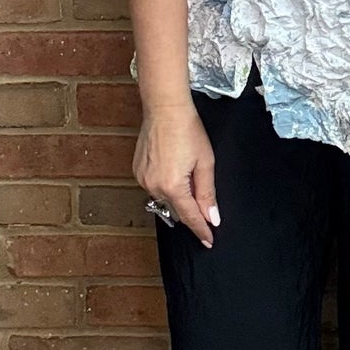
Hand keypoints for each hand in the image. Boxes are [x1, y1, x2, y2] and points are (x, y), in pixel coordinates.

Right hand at [132, 100, 219, 248]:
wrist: (165, 109)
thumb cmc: (188, 131)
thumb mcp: (205, 163)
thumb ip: (207, 193)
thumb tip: (212, 218)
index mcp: (172, 186)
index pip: (190, 216)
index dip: (201, 229)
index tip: (208, 241)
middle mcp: (154, 186)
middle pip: (176, 210)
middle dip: (191, 212)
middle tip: (205, 211)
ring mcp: (142, 179)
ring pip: (165, 200)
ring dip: (178, 198)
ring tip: (189, 180)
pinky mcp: (137, 171)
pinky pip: (154, 188)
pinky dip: (166, 187)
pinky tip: (174, 173)